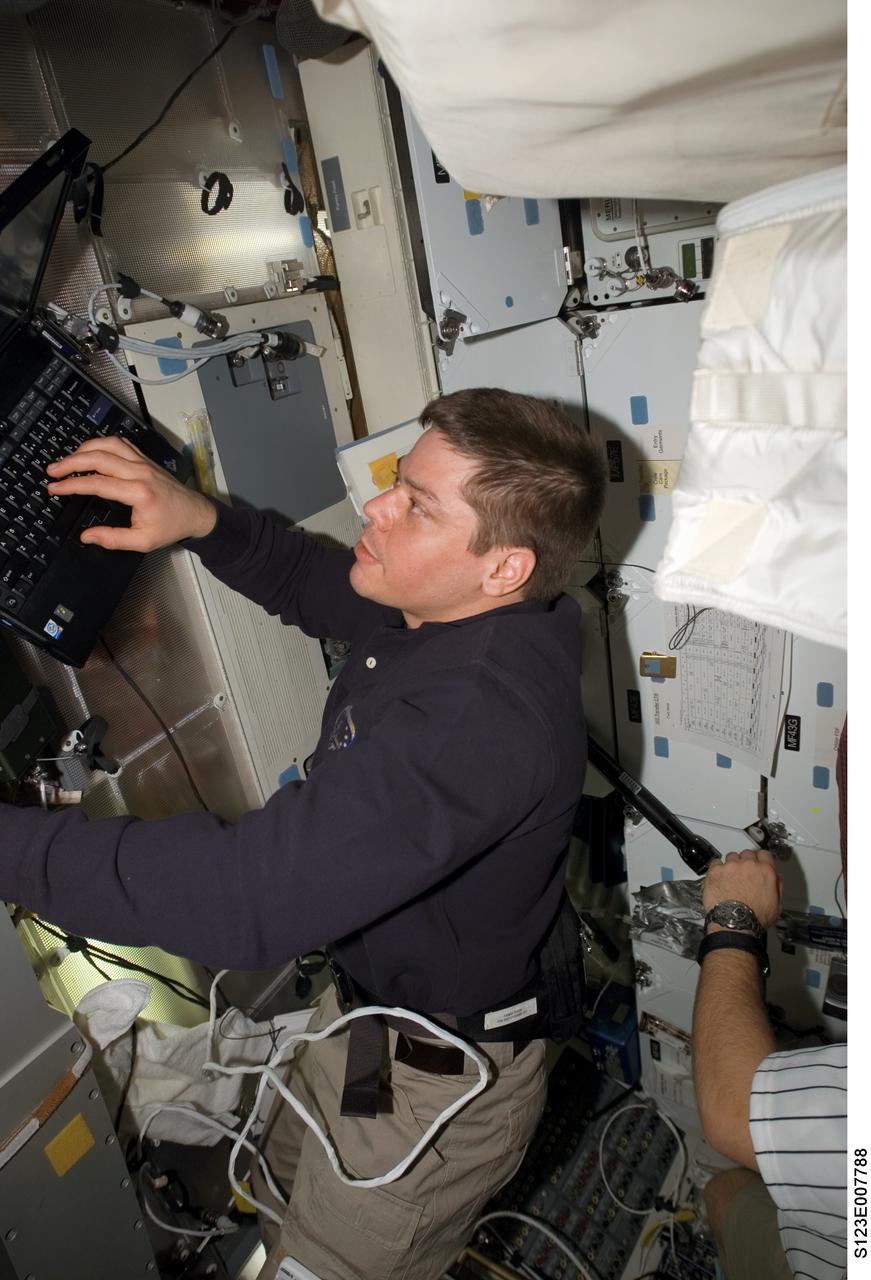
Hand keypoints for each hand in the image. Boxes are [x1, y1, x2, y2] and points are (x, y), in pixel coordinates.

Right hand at [46, 436, 216, 551]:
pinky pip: (121, 443)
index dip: (71, 485)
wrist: (196, 513)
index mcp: (139, 493)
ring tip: (67, 460)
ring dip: (85, 448)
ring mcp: (144, 462)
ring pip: (109, 444)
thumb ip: (113, 539)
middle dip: (71, 462)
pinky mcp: (146, 459)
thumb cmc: (171, 526)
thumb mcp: (143, 541)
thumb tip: (87, 536)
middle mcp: (140, 472)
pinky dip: (101, 444)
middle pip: (99, 457)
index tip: (54, 489)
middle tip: (52, 471)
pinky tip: (90, 452)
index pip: (97, 483)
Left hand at [703, 848, 781, 929]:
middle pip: (747, 854)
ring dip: (732, 864)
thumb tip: (776, 878)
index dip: (761, 859)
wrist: (734, 922)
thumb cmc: (754, 917)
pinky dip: (717, 868)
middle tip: (743, 873)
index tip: (758, 861)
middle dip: (746, 862)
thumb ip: (777, 885)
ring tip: (730, 877)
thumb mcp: (777, 904)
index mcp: (766, 871)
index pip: (765, 854)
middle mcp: (749, 865)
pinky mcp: (716, 870)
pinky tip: (719, 877)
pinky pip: (716, 862)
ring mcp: (731, 866)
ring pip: (732, 856)